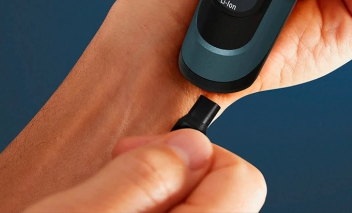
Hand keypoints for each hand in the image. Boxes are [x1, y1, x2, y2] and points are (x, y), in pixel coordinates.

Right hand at [24, 129, 265, 212]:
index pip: (242, 178)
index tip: (150, 152)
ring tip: (109, 202)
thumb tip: (194, 144)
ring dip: (155, 196)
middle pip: (222, 193)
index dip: (196, 153)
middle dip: (171, 174)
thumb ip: (144, 177)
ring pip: (195, 207)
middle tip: (119, 177)